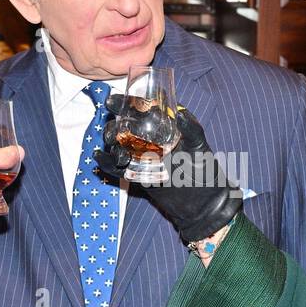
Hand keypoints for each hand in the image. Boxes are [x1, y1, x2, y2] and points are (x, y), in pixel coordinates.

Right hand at [94, 101, 241, 243]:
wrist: (204, 205)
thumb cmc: (205, 172)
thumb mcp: (199, 147)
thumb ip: (192, 129)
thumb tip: (180, 113)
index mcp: (164, 127)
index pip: (141, 109)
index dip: (125, 103)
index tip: (113, 101)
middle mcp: (150, 139)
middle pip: (124, 127)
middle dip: (114, 126)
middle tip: (112, 131)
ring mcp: (142, 157)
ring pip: (118, 146)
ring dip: (111, 145)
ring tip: (115, 150)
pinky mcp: (137, 175)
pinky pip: (118, 168)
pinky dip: (107, 163)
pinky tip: (100, 158)